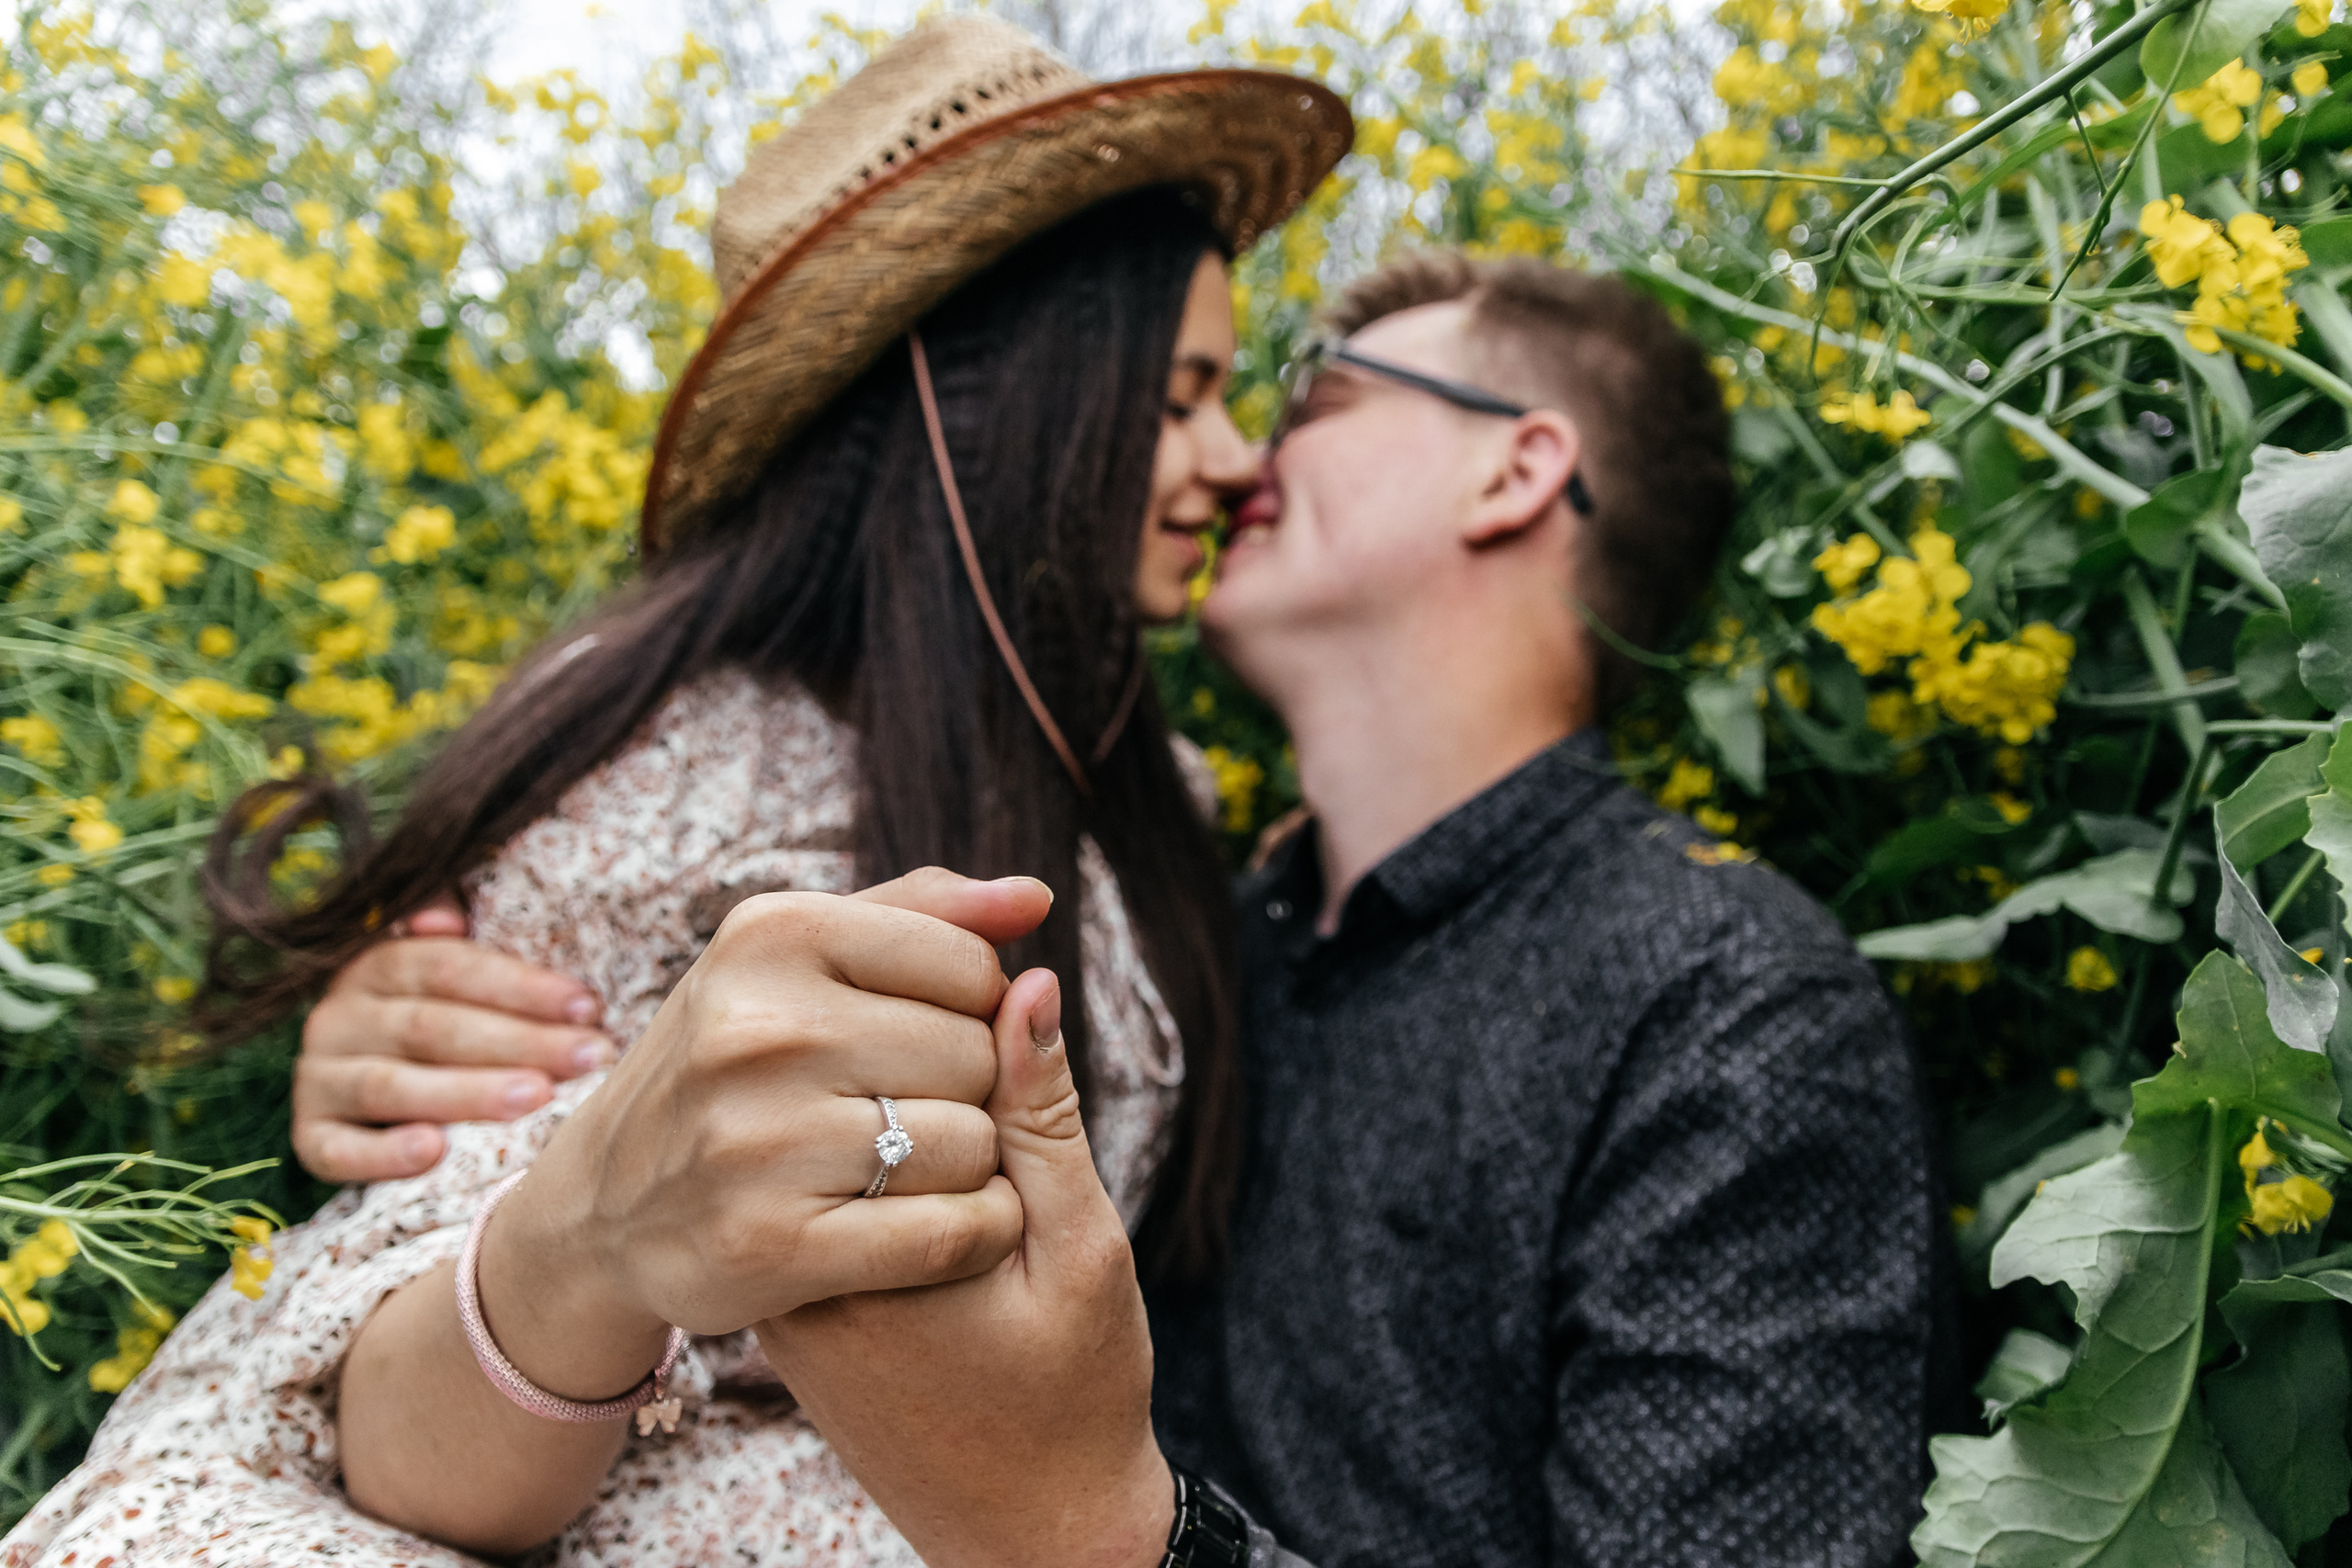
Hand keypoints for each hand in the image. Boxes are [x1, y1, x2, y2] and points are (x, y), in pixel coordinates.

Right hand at [296, 894, 614, 1182]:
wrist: (362, 1098)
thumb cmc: (438, 1021)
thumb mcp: (447, 969)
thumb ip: (454, 925)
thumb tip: (445, 919)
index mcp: (378, 966)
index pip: (450, 967)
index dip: (521, 986)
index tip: (588, 1006)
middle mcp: (340, 1017)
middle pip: (432, 1026)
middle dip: (519, 1041)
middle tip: (588, 1057)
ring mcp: (319, 1079)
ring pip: (391, 1085)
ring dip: (467, 1092)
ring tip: (536, 1097)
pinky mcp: (310, 1137)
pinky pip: (338, 1150)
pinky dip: (383, 1155)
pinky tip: (433, 1152)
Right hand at [476, 871, 1054, 1405]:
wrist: (601, 1205)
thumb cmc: (732, 1060)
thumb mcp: (798, 959)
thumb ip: (925, 915)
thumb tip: (1036, 897)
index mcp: (772, 936)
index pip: (973, 968)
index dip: (973, 1011)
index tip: (919, 1038)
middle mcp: (759, 1029)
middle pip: (978, 1056)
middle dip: (967, 1090)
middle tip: (903, 1111)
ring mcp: (758, 1142)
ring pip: (971, 1145)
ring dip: (969, 1168)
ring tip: (904, 1168)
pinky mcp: (770, 1247)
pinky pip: (951, 1233)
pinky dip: (975, 1235)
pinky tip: (941, 1229)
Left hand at [756, 966, 1171, 1567]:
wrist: (1030, 1532)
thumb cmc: (1074, 1394)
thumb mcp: (1083, 1250)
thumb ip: (1045, 1119)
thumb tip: (1028, 982)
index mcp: (870, 1248)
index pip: (915, 1067)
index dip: (997, 1057)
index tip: (1035, 1130)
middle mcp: (799, 1264)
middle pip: (863, 1090)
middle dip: (954, 1083)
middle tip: (1016, 1182)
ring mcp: (785, 1285)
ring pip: (844, 1133)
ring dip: (922, 1119)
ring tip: (986, 1199)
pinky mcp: (793, 1296)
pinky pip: (835, 1187)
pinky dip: (898, 1172)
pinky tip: (951, 1217)